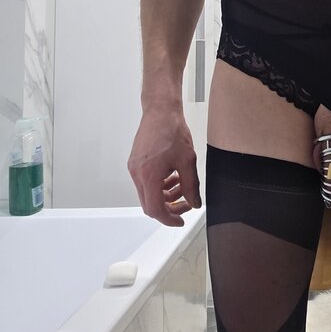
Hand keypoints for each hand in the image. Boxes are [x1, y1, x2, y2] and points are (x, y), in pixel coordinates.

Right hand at [127, 106, 201, 226]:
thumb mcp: (188, 161)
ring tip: (182, 188)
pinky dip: (160, 185)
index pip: (155, 209)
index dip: (169, 219)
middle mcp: (137, 174)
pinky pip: (146, 182)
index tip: (180, 221)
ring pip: (148, 193)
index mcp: (148, 176)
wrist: (161, 110)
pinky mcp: (136, 162)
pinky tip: (173, 177)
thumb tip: (194, 202)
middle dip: (169, 208)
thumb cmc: (172, 130)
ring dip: (166, 195)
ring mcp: (134, 168)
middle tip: (186, 204)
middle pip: (150, 204)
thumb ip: (191, 186)